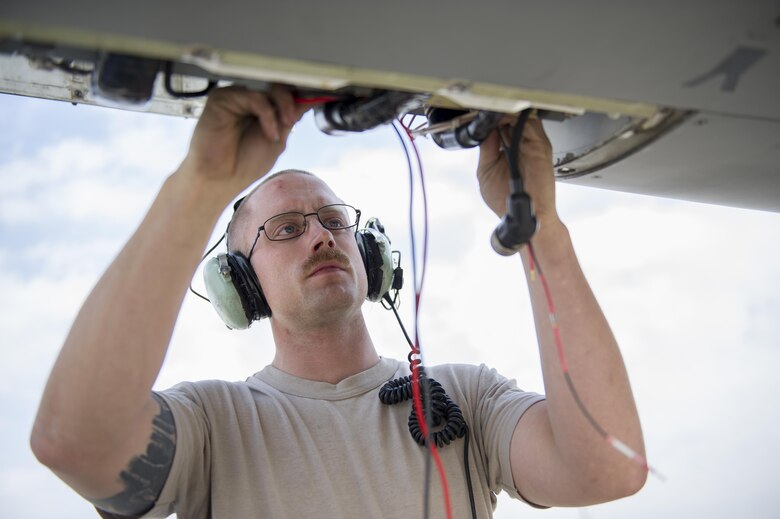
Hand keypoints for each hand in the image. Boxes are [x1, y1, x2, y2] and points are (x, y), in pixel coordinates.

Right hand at [180, 85, 308, 196]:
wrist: (220, 179)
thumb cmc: (244, 164)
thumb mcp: (277, 139)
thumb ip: (290, 117)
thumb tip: (311, 98)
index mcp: (261, 109)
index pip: (284, 92)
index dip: (301, 94)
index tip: (319, 97)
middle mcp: (248, 100)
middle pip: (277, 85)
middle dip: (292, 100)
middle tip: (294, 119)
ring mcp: (235, 98)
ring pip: (267, 87)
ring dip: (282, 106)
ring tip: (284, 126)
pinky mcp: (222, 99)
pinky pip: (254, 97)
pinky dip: (268, 115)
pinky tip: (269, 133)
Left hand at [477, 114, 559, 227]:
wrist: (522, 216)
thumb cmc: (505, 199)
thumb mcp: (486, 170)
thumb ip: (487, 147)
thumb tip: (484, 128)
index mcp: (509, 147)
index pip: (502, 122)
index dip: (490, 116)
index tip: (477, 112)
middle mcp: (523, 143)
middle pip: (513, 114)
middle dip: (498, 110)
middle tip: (484, 110)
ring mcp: (533, 144)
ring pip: (523, 115)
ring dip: (506, 113)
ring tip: (493, 116)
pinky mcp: (541, 147)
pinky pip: (532, 125)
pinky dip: (516, 120)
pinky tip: (503, 123)